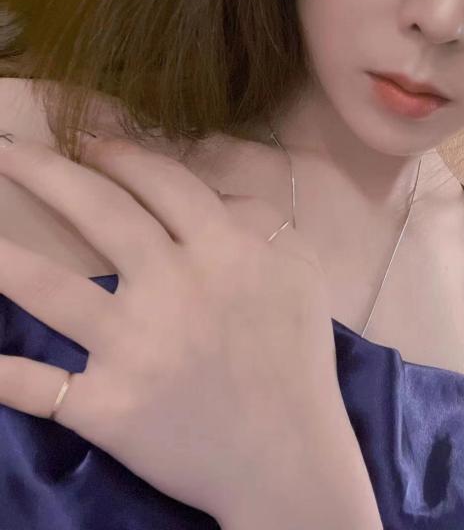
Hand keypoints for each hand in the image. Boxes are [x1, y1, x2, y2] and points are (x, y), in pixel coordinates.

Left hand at [0, 131, 347, 521]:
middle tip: (8, 152)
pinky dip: (2, 372)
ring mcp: (131, 347)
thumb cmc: (297, 356)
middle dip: (48, 172)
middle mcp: (169, 287)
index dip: (120, 154)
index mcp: (220, 249)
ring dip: (3, 258)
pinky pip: (39, 385)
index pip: (160, 183)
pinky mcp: (106, 405)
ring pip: (50, 290)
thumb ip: (261, 220)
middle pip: (99, 213)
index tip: (90, 142)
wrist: (287, 456)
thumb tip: (216, 194)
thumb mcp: (300, 270)